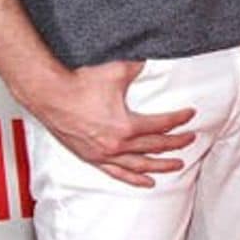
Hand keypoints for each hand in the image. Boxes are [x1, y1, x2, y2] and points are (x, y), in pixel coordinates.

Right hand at [23, 60, 195, 187]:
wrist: (48, 93)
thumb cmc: (78, 82)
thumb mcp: (118, 70)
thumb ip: (141, 67)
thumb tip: (155, 57)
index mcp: (125, 126)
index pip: (161, 125)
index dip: (179, 119)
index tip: (190, 114)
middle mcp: (115, 145)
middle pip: (154, 147)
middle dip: (176, 144)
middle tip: (191, 140)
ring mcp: (102, 154)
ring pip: (139, 166)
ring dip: (160, 166)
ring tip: (177, 165)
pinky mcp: (90, 158)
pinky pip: (117, 173)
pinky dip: (134, 178)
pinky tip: (146, 182)